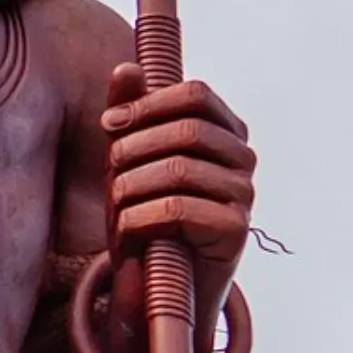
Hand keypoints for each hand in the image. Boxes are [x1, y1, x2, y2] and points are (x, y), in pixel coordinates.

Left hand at [100, 64, 254, 352]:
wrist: (165, 283)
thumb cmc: (149, 214)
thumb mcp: (132, 161)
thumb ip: (130, 114)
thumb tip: (126, 70)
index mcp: (225, 129)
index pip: (195, 95)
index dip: (148, 104)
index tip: (109, 125)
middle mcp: (243, 157)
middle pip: (186, 131)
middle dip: (135, 149)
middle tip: (110, 174)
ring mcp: (244, 193)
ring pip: (179, 169)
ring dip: (133, 187)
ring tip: (116, 208)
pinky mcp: (235, 229)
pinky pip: (179, 209)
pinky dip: (141, 218)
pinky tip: (128, 231)